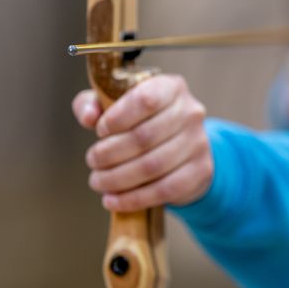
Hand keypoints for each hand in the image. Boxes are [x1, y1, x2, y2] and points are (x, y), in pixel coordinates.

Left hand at [71, 75, 212, 212]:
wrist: (184, 147)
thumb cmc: (143, 121)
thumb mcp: (117, 104)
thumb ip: (94, 103)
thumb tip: (88, 116)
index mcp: (171, 88)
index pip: (145, 100)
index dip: (117, 118)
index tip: (99, 130)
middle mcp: (190, 112)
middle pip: (144, 137)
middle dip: (109, 153)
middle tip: (92, 160)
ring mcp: (199, 143)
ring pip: (152, 166)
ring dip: (117, 178)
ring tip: (98, 181)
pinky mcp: (200, 171)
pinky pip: (164, 190)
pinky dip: (133, 198)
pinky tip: (113, 200)